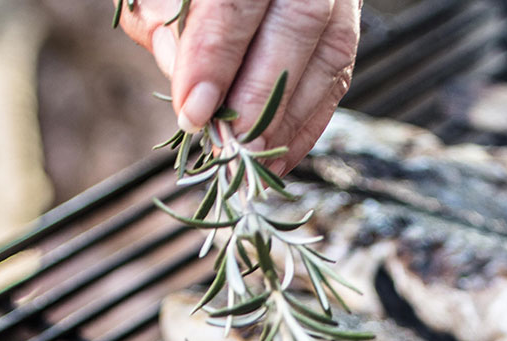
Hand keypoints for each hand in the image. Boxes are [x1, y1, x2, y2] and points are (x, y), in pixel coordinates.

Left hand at [116, 0, 361, 174]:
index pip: (236, 3)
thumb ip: (161, 22)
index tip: (193, 113)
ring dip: (290, 118)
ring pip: (331, 54)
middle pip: (297, 26)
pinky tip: (278, 154)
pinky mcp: (346, 22)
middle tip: (230, 145)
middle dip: (262, 96)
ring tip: (252, 160)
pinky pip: (339, 74)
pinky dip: (309, 121)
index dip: (215, 60)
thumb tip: (183, 81)